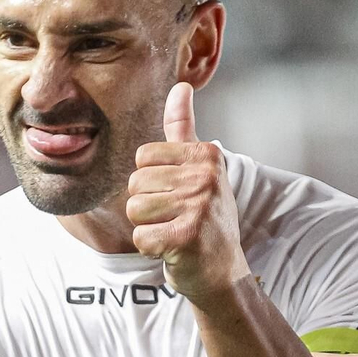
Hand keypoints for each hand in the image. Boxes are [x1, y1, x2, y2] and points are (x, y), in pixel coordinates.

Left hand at [127, 82, 250, 301]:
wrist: (222, 270)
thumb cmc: (205, 217)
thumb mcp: (199, 168)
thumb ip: (183, 128)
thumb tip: (181, 86)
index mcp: (206, 154)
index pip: (143, 157)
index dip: (151, 181)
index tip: (176, 195)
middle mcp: (206, 175)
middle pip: (136, 183)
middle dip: (147, 207)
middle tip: (175, 219)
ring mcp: (198, 206)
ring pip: (134, 209)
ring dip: (148, 227)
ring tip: (173, 232)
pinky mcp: (187, 236)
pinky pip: (140, 236)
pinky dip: (151, 248)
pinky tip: (172, 249)